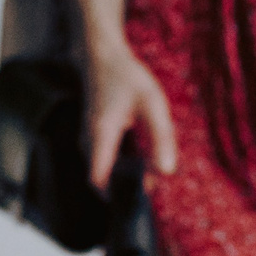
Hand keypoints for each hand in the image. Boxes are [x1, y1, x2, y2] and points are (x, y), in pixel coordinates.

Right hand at [83, 42, 177, 189]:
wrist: (103, 57)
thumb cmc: (128, 78)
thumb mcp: (152, 104)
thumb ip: (161, 138)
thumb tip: (167, 173)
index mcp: (101, 136)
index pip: (98, 182)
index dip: (116, 197)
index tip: (139, 199)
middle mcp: (88, 142)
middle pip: (102, 181)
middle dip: (125, 189)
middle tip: (151, 186)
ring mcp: (87, 141)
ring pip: (104, 172)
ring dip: (125, 177)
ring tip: (150, 173)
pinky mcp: (92, 138)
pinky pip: (104, 162)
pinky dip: (122, 167)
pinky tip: (142, 159)